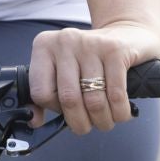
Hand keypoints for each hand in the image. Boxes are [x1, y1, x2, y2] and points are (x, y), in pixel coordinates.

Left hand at [28, 20, 159, 135]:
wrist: (126, 33)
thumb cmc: (89, 60)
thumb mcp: (61, 70)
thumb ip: (44, 94)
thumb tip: (33, 120)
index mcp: (44, 46)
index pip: (40, 92)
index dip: (55, 110)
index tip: (65, 111)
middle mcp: (65, 41)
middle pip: (68, 98)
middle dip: (80, 122)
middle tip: (87, 126)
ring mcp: (90, 44)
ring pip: (93, 100)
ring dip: (102, 120)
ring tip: (105, 121)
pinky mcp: (115, 50)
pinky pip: (116, 95)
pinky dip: (120, 112)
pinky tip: (121, 113)